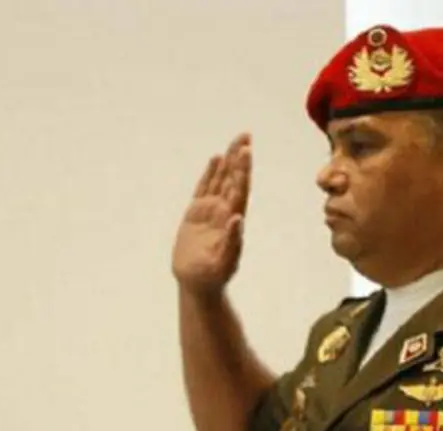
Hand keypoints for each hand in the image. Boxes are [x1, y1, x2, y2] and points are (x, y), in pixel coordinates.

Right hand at [172, 133, 251, 295]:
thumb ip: (232, 241)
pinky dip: (210, 174)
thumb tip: (238, 218)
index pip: (239, 189)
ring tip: (236, 141)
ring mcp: (210, 211)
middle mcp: (224, 211)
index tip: (246, 151)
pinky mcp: (196, 214)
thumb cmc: (213, 276)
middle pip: (233, 179)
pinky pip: (204, 189)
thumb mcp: (224, 262)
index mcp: (232, 220)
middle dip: (240, 157)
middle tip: (246, 135)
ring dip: (228, 161)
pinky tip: (215, 159)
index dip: (243, 170)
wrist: (196, 283)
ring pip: (220, 180)